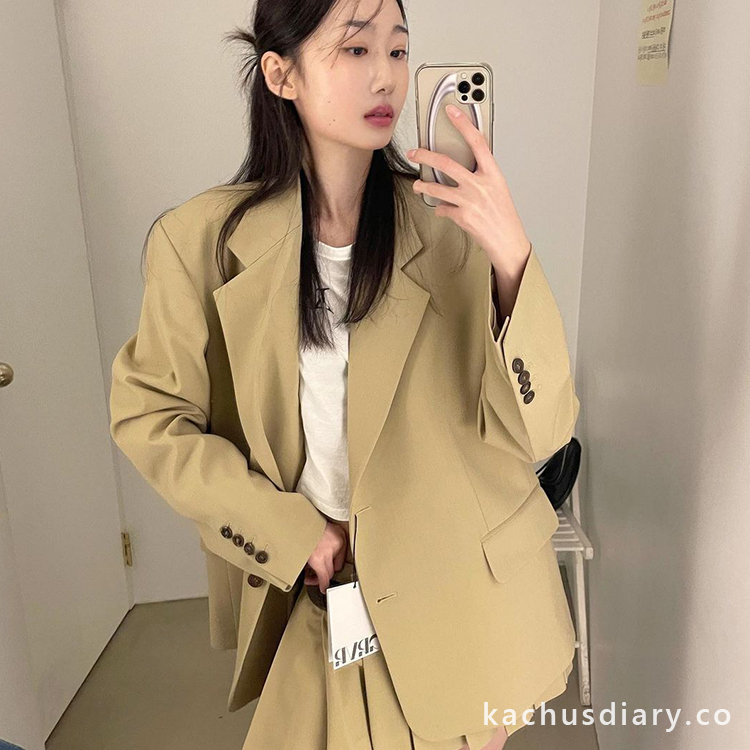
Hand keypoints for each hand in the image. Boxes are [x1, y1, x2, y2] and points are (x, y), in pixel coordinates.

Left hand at [304, 522, 347, 593]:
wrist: (303, 519)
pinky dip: (335, 551)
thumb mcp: (302, 556)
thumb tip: (313, 575)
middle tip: (315, 574)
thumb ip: (310, 568)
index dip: (323, 585)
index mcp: (318, 557)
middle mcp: (330, 550)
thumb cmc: (300, 535)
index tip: (323, 588)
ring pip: (339, 560)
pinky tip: (326, 549)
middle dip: (324, 574)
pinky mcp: (340, 534)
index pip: (326, 577)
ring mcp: (337, 541)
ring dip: (330, 562)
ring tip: (320, 558)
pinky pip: (342, 549)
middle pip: (332, 571)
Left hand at [406, 103, 530, 275]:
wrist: (507, 240)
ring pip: (437, 188)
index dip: (464, 124)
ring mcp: (469, 201)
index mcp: (492, 173)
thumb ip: (482, 175)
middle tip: (414, 153)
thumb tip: (464, 168)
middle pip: (446, 163)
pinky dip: (441, 209)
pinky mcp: (461, 216)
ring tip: (417, 185)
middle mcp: (480, 185)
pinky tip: (443, 210)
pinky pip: (443, 209)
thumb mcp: (498, 188)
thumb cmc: (503, 215)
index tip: (452, 112)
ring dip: (423, 186)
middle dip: (425, 156)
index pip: (477, 141)